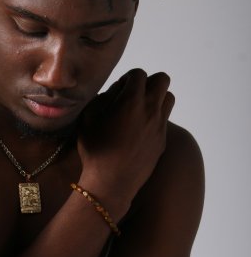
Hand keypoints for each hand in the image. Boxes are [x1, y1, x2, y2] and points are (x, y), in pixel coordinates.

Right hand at [77, 68, 174, 213]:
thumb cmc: (95, 150)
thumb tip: (117, 91)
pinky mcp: (162, 140)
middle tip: (133, 95)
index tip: (119, 89)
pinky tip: (139, 129)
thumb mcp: (89, 118)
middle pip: (161, 80)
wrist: (112, 182)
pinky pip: (164, 119)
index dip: (127, 79)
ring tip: (139, 110)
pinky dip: (155, 117)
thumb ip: (103, 98)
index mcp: (132, 101)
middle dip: (147, 83)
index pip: (139, 74)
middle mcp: (150, 110)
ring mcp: (159, 125)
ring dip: (156, 98)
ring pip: (168, 98)